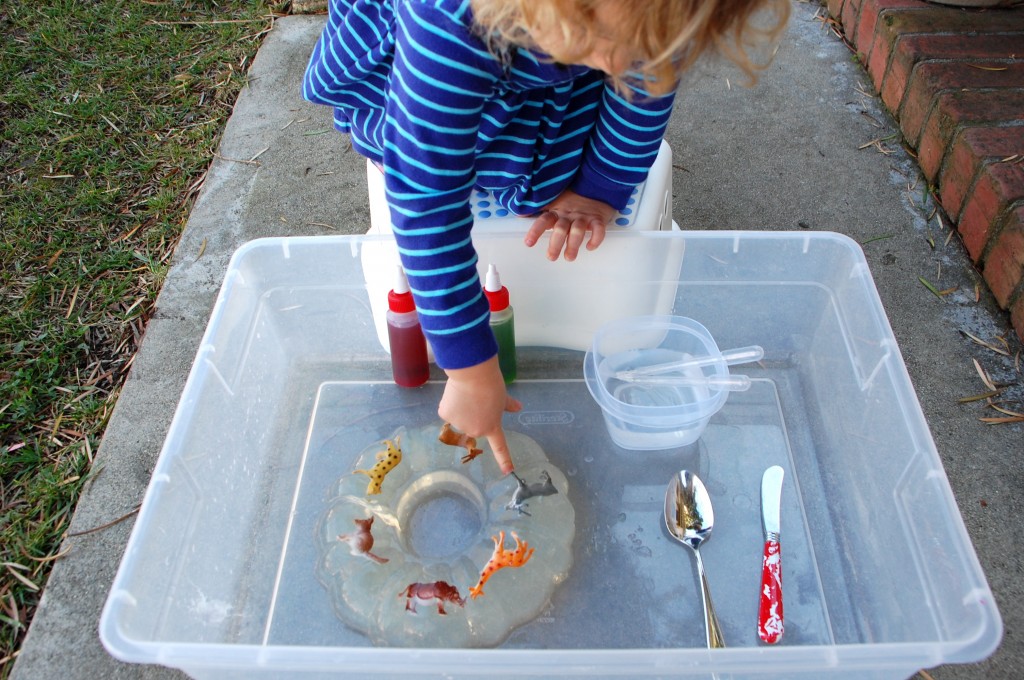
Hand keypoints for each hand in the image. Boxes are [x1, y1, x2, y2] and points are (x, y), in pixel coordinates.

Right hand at [438, 356, 521, 473]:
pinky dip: (449, 403)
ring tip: (465, 393)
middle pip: (472, 424)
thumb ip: (508, 405)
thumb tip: (519, 408)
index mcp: (492, 427)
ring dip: (460, 408)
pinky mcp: (446, 415)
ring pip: (458, 417)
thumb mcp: (503, 397)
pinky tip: (454, 393)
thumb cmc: (491, 385)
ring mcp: (460, 425)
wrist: (473, 374)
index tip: (508, 471)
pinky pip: (447, 410)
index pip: (499, 446)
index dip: (504, 459)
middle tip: (475, 398)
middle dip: (472, 413)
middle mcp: (476, 431)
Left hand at [524, 189, 616, 260]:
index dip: (535, 231)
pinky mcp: (598, 218)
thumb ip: (541, 210)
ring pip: (577, 230)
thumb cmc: (572, 199)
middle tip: (551, 257)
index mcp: (556, 211)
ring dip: (573, 245)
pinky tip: (590, 247)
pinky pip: (598, 229)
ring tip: (569, 258)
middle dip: (555, 244)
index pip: (544, 220)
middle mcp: (569, 214)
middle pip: (560, 229)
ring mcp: (584, 216)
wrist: (596, 186)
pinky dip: (595, 239)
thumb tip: (519, 215)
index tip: (528, 243)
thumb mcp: (555, 202)